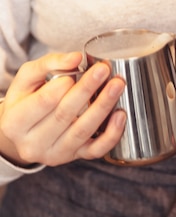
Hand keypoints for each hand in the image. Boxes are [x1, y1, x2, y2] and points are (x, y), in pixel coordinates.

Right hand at [0, 52, 126, 166]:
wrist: (26, 133)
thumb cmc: (27, 101)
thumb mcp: (27, 79)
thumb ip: (49, 64)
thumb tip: (75, 58)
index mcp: (14, 122)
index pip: (41, 103)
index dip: (60, 86)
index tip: (77, 68)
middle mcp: (33, 143)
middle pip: (64, 116)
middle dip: (86, 90)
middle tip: (103, 70)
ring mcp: (56, 154)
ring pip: (83, 132)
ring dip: (103, 107)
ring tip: (117, 86)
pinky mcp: (76, 158)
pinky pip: (97, 150)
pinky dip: (112, 133)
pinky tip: (120, 115)